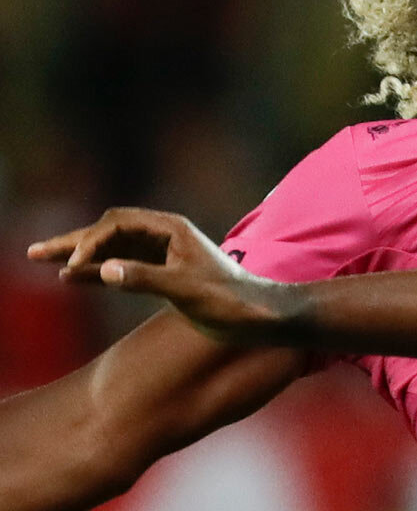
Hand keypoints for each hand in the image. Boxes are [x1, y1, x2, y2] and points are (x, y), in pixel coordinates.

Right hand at [27, 207, 297, 344]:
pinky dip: (96, 269)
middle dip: (74, 241)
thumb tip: (103, 270)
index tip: (73, 267)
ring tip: (42, 261)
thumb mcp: (186, 290)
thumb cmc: (230, 300)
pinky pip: (122, 265)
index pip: (119, 223)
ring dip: (80, 254)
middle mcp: (166, 235)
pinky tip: (73, 278)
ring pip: (112, 247)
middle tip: (36, 252)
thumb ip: (145, 279)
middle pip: (110, 230)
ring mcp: (163, 252)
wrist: (259, 315)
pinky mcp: (163, 272)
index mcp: (172, 230)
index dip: (91, 241)